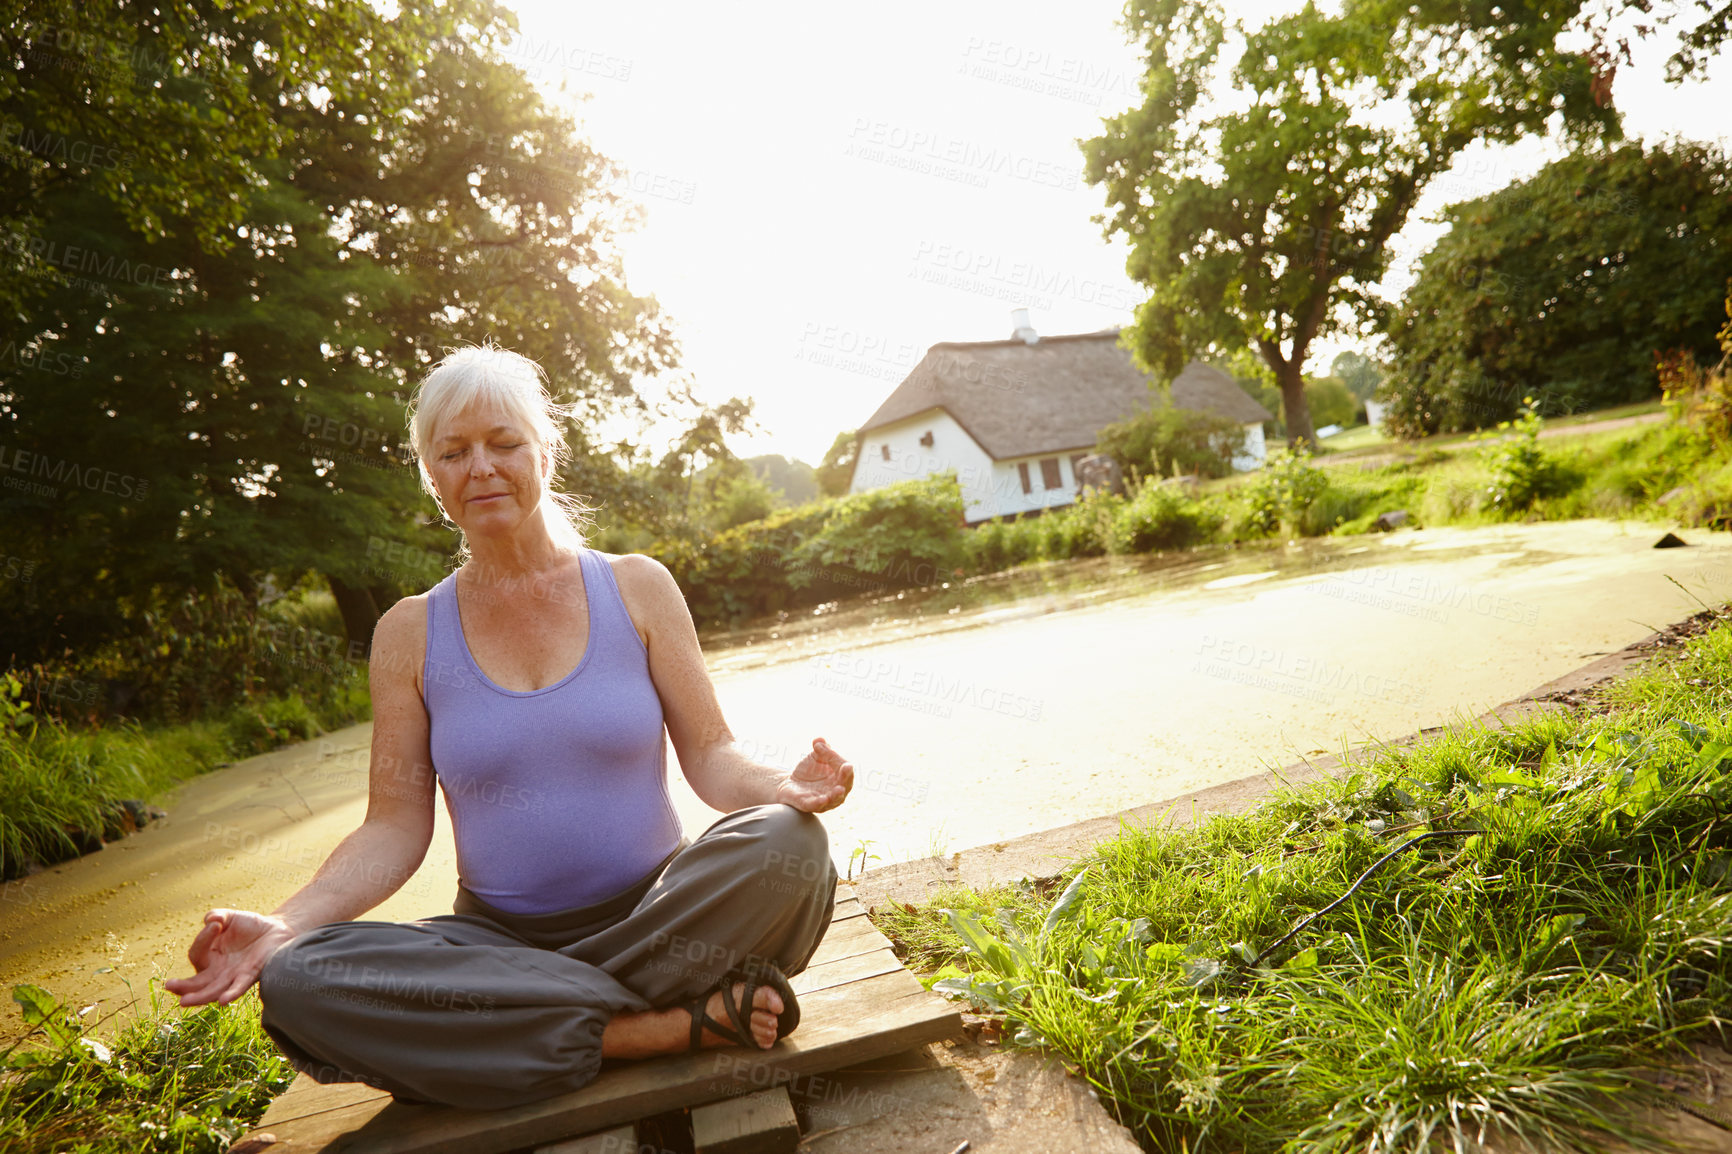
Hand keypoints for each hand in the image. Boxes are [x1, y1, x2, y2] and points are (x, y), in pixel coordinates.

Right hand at [162, 908, 298, 1007]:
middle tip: (169, 985)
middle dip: (183, 986)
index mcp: (209, 957)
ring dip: (200, 997)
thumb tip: (211, 919)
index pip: (197, 953)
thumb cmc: (249, 926)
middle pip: (197, 983)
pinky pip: (239, 988)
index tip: (216, 923)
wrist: (276, 929)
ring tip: (184, 1001)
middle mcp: (218, 971)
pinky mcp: (250, 976)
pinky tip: (223, 1000)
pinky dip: (231, 993)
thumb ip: (218, 916)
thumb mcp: (230, 918)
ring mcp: (233, 976)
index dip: (202, 939)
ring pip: (213, 990)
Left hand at [776, 737, 853, 812]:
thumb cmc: (809, 771)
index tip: (823, 747)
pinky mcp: (808, 805)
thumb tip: (819, 740)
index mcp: (840, 777)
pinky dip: (820, 803)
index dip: (836, 758)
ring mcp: (824, 801)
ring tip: (839, 789)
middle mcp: (836, 791)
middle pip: (845, 785)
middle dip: (846, 777)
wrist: (790, 783)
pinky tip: (823, 799)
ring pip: (834, 799)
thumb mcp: (815, 756)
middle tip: (847, 768)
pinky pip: (816, 806)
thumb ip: (820, 748)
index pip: (843, 768)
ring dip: (836, 795)